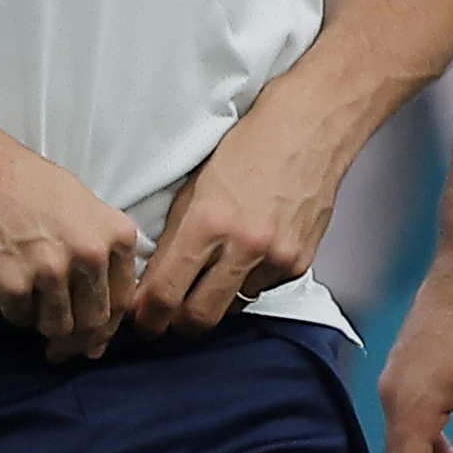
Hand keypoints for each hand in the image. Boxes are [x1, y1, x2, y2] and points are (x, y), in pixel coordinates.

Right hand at [0, 131, 144, 362]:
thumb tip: (104, 320)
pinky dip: (14, 311)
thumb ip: (102, 255)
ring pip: (57, 328)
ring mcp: (50, 272)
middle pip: (93, 322)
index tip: (93, 339)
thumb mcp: (84, 207)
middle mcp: (89, 255)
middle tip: (62, 347)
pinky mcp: (12, 285)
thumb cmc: (27, 184)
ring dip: (44, 325)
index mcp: (114, 236)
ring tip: (30, 305)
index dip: (107, 327)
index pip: (121, 301)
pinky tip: (6, 286)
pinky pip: (20, 319)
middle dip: (78, 341)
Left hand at [128, 102, 347, 339]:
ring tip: (211, 276)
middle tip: (166, 320)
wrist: (310, 128)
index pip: (167, 291)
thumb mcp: (196, 186)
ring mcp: (275, 257)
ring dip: (216, 300)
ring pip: (232, 306)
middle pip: (199, 317)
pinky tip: (248, 255)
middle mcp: (243, 245)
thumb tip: (155, 277)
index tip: (142, 320)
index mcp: (208, 222)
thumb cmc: (249, 147)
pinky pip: (262, 290)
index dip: (148, 315)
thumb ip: (176, 235)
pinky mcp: (299, 262)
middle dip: (177, 324)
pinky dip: (249, 282)